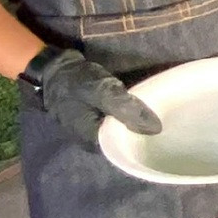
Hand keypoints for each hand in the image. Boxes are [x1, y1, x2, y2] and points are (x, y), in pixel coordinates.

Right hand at [26, 47, 162, 149]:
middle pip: (124, 140)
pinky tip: (137, 107)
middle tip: (162, 119)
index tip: (164, 129)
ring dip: (134, 121)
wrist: (53, 68)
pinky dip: (125, 115)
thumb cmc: (76, 82)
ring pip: (120, 130)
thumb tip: (156, 129)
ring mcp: (91, 130)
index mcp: (94, 142)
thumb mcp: (103, 92)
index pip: (127, 148)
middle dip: (142, 130)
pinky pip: (113, 121)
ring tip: (155, 113)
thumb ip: (127, 110)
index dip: (146, 138)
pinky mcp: (92, 118)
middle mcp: (92, 142)